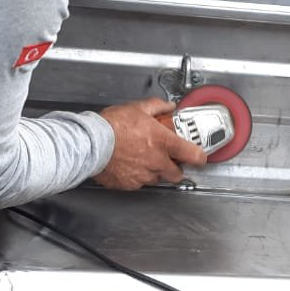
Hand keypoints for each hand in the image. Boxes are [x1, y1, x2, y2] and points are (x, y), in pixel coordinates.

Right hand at [94, 97, 209, 189]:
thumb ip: (157, 107)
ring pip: (157, 179)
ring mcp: (143, 176)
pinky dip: (136, 176)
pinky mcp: (129, 184)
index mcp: (163, 142)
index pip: (193, 155)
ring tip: (143, 159)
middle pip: (177, 174)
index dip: (199, 157)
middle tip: (168, 159)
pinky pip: (138, 183)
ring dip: (155, 172)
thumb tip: (168, 106)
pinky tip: (129, 165)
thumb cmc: (112, 126)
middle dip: (175, 168)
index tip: (198, 155)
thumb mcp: (137, 108)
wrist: (90, 143)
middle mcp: (156, 162)